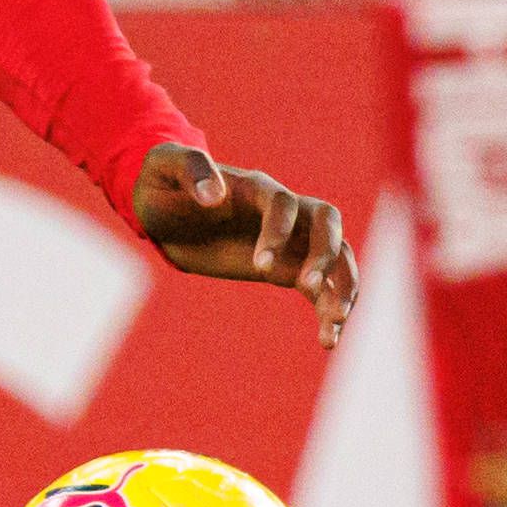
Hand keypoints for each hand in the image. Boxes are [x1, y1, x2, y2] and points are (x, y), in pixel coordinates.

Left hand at [131, 143, 357, 347]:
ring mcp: (290, 239)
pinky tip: (328, 339)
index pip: (283, 203)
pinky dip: (330, 309)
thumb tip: (214, 195)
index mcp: (255, 187)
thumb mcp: (164, 166)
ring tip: (335, 321)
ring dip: (342, 285)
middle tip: (306, 286)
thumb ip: (190, 170)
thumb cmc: (164, 183)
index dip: (278, 231)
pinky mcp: (287, 267)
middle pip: (326, 223)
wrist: (164, 210)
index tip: (260, 266)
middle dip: (324, 254)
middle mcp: (283, 211)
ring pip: (336, 256)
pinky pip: (322, 286)